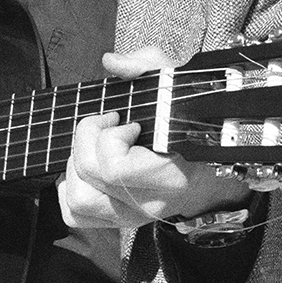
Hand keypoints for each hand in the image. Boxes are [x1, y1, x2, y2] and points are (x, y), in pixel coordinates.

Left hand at [58, 46, 251, 230]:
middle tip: (106, 124)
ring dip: (75, 166)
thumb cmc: (193, 126)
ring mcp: (133, 216)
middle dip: (88, 138)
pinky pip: (77, 215)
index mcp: (170, 176)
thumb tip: (112, 62)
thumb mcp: (176, 87)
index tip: (124, 120)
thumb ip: (146, 67)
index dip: (109, 137)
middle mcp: (150, 203)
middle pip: (90, 174)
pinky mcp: (120, 220)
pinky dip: (70, 190)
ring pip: (80, 200)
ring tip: (94, 147)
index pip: (116, 169)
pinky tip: (83, 169)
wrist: (212, 170)